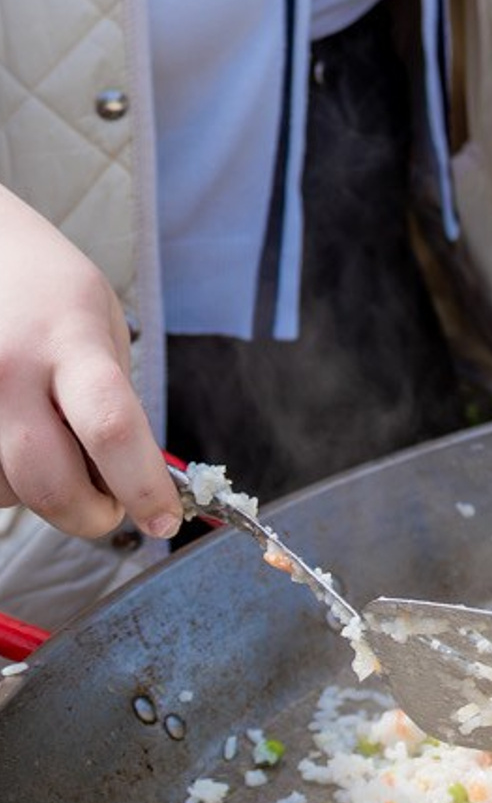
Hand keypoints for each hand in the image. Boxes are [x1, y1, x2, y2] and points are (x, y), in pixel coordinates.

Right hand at [0, 187, 179, 542]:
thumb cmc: (45, 286)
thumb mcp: (99, 322)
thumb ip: (115, 396)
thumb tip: (135, 476)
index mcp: (69, 341)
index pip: (112, 429)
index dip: (141, 487)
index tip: (165, 517)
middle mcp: (8, 369)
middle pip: (48, 481)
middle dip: (90, 516)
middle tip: (111, 510)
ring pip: (6, 489)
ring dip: (41, 494)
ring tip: (55, 452)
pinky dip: (6, 480)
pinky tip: (18, 445)